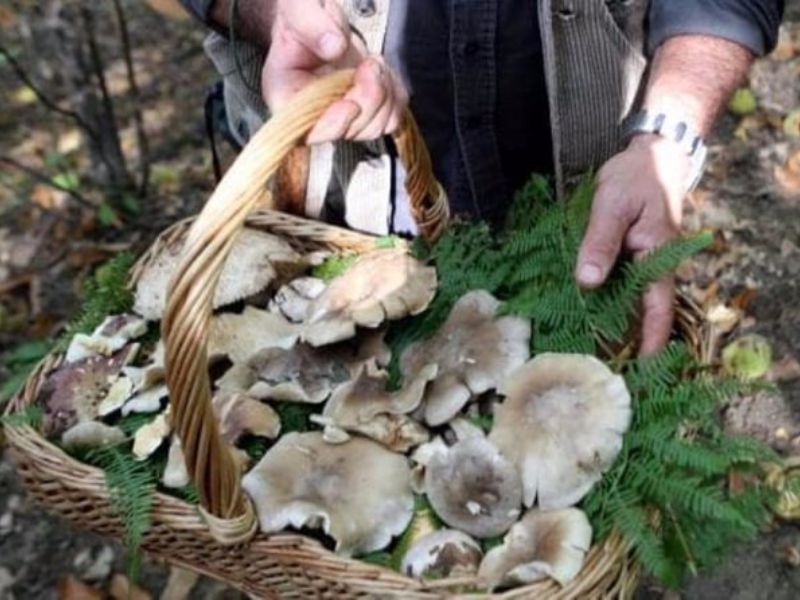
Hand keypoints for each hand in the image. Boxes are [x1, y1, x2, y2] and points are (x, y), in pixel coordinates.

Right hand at [262, 0, 407, 143]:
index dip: (334, 124)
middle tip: (370, 63)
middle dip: (369, 97)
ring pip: (376, 126)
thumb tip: (334, 47)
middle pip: (351, 130)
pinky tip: (381, 71)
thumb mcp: (298, 9)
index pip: (310, 131)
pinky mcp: (366, 110)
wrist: (316, 18)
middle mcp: (314, 115)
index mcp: (287, 98)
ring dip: (384, 94)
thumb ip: (311, 24)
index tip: (350, 103)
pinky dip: (394, 94)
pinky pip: (391, 116)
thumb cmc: (301, 16)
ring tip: (373, 62)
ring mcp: (343, 115)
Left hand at [575, 134, 690, 353]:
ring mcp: (644, 263)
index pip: (659, 309)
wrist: (651, 156)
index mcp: (658, 258)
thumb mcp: (613, 206)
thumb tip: (587, 282)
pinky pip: (619, 285)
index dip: (652, 341)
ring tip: (587, 352)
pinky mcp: (631, 257)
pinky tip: (582, 315)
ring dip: (612, 323)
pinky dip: (605, 300)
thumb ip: (600, 243)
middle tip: (602, 370)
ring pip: (629, 301)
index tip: (644, 370)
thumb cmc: (636, 178)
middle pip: (642, 312)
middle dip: (627, 341)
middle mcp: (655, 266)